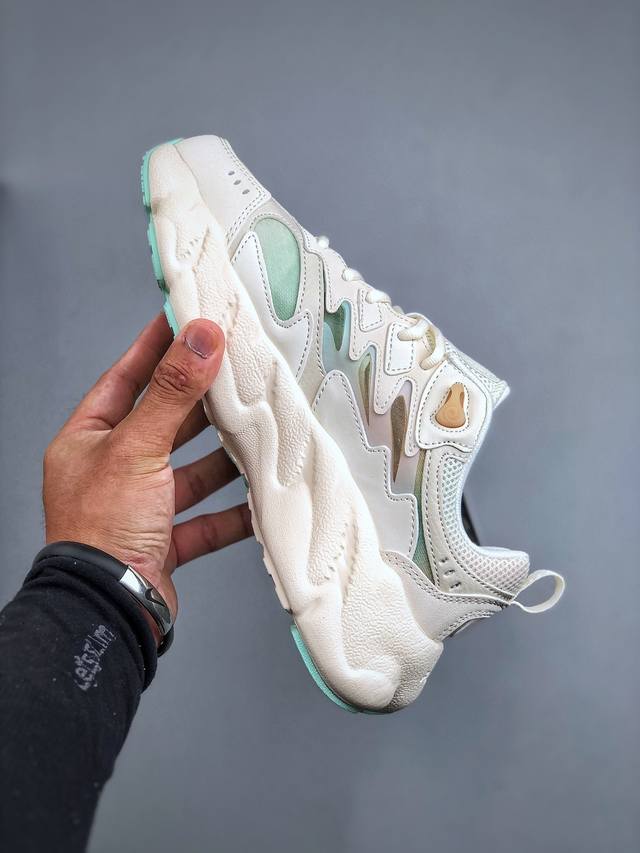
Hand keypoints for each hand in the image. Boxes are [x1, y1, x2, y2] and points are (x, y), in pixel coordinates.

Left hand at [43, 313, 252, 625]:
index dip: (156, 348)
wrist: (108, 609)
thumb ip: (172, 392)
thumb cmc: (100, 528)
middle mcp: (112, 471)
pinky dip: (233, 510)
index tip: (186, 319)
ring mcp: (139, 508)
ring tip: (259, 432)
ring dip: (223, 458)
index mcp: (89, 441)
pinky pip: (207, 518)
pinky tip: (260, 498)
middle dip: (202, 404)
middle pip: (164, 424)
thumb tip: (200, 338)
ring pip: (190, 472)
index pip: (126, 379)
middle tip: (238, 372)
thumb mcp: (137, 447)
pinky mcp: (165, 541)